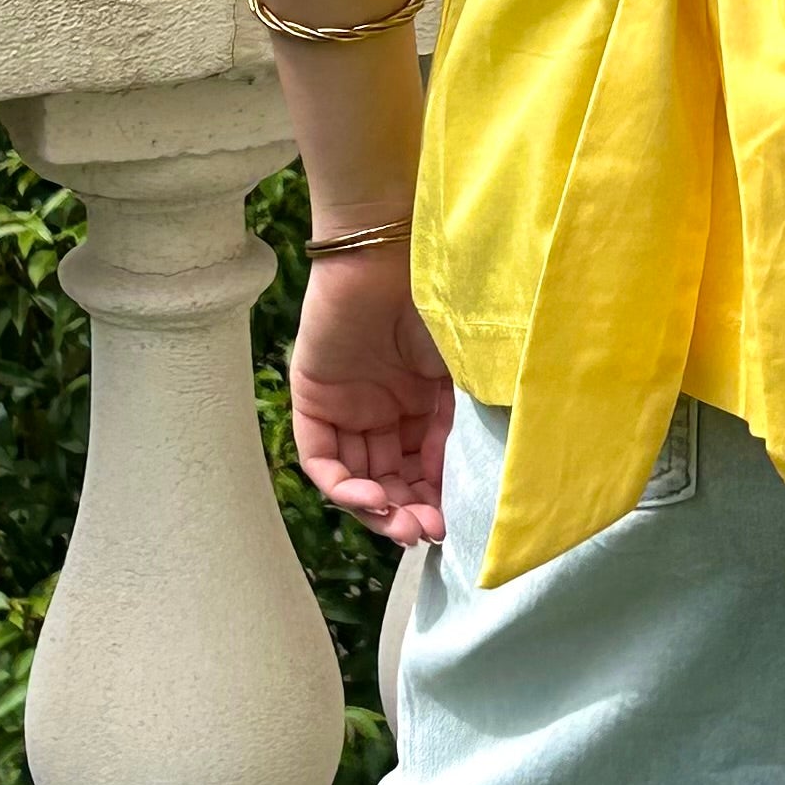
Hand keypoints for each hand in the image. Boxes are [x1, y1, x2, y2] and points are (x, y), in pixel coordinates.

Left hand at [287, 248, 451, 549]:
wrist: (396, 251)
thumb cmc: (445, 304)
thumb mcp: (464, 379)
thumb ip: (462, 431)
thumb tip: (471, 492)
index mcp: (424, 404)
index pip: (426, 470)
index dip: (436, 502)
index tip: (451, 527)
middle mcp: (384, 410)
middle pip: (391, 480)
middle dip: (407, 513)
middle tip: (423, 533)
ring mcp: (348, 405)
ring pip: (357, 476)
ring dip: (376, 507)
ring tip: (399, 521)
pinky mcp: (313, 398)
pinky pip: (321, 457)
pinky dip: (342, 484)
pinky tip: (369, 496)